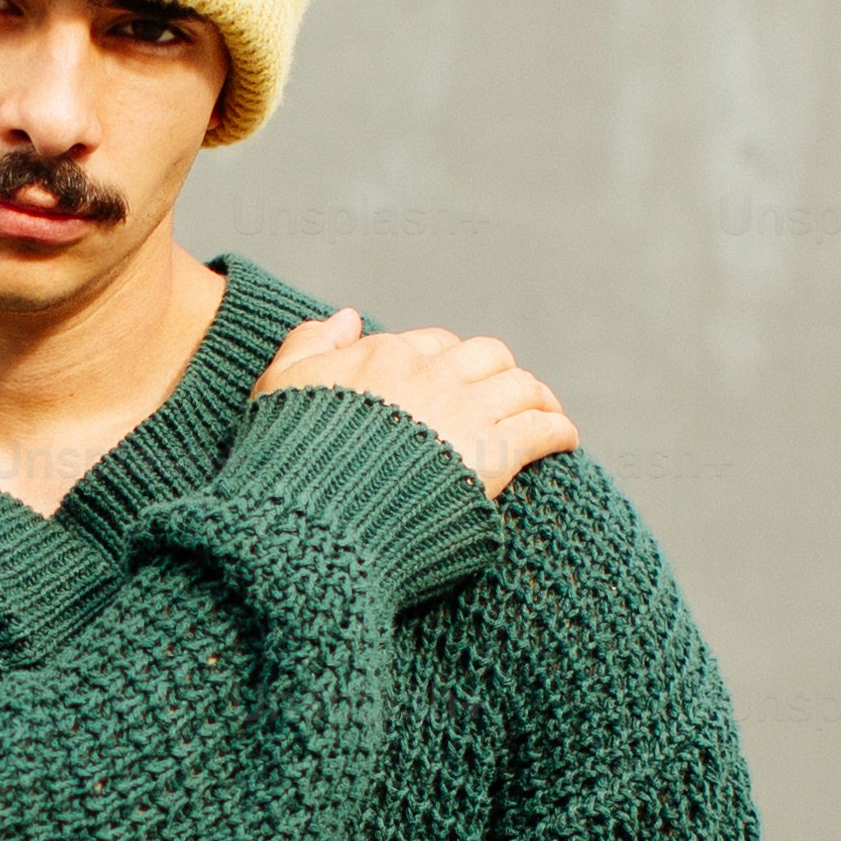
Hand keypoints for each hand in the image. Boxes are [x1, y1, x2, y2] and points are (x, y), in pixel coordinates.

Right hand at [247, 308, 579, 501]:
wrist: (314, 524)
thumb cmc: (286, 466)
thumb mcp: (276, 392)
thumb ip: (308, 346)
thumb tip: (349, 316)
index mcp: (381, 356)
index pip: (430, 344)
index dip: (444, 363)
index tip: (449, 386)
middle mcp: (428, 374)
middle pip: (485, 355)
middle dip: (497, 372)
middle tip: (504, 396)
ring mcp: (464, 412)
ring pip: (521, 384)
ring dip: (535, 396)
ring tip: (543, 412)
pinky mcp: (493, 454)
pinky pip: (542, 427)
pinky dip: (558, 429)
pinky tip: (564, 441)